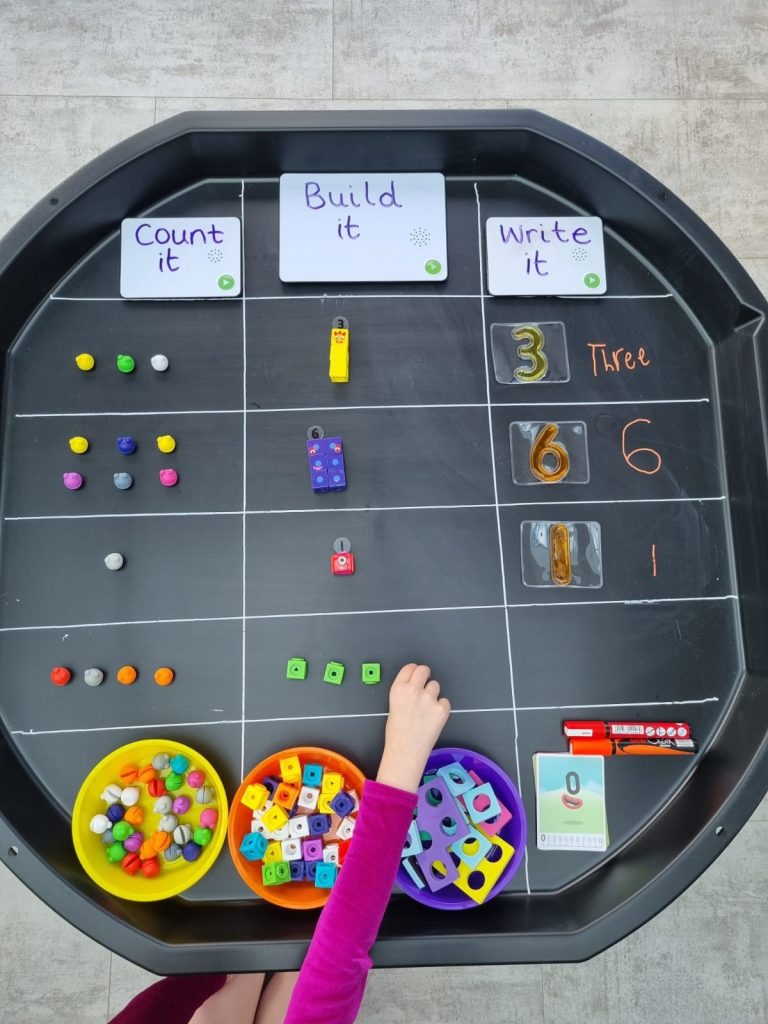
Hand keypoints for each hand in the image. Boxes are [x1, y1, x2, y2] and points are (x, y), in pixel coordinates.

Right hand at [376, 664, 450, 793]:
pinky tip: (433, 718)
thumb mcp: (393, 706)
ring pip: (435, 685)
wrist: (406, 750)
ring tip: (426, 709)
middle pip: (424, 670)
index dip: (414, 672)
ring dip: (433, 694)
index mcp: (398, 689)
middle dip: (425, 676)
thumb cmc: (397, 732)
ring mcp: (429, 699)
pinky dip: (441, 708)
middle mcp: (414, 690)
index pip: (410, 668)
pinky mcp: (442, 709)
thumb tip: (415, 686)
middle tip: (424, 687)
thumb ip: (404, 692)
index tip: (416, 677)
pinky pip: (445, 701)